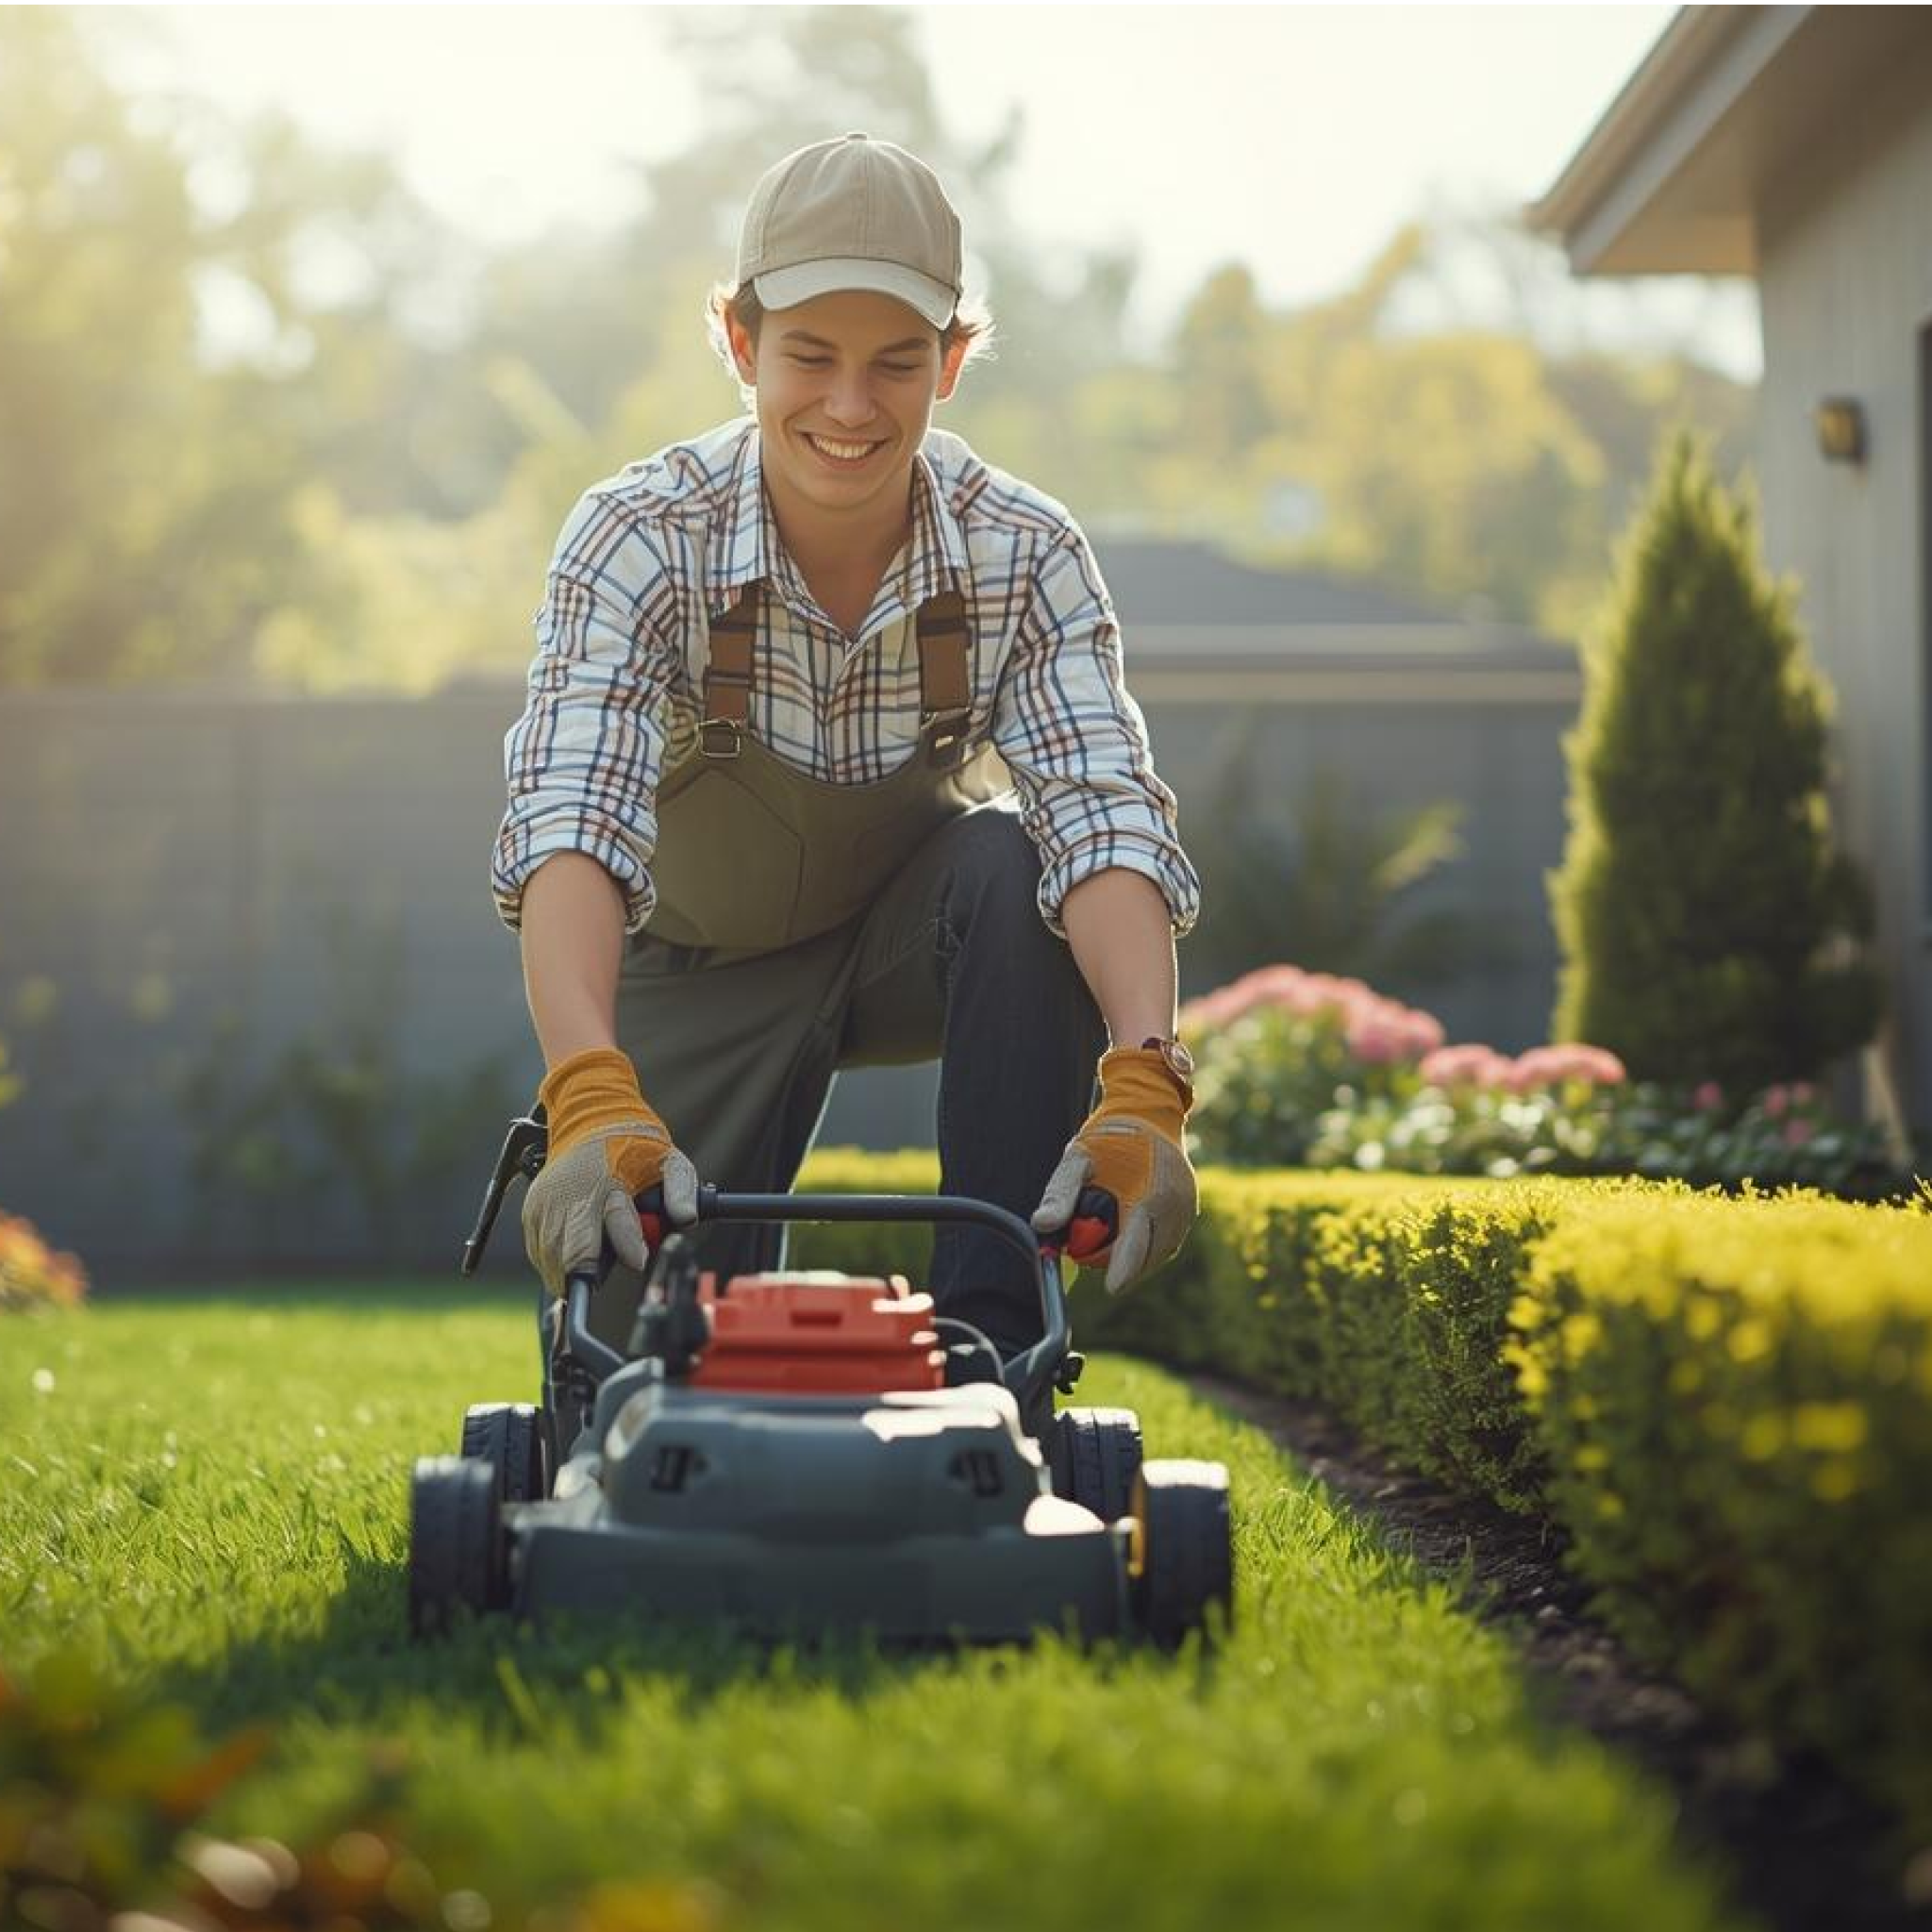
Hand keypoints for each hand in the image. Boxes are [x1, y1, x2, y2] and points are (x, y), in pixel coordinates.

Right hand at [521, 1046, 697, 1295]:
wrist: (590, 1119)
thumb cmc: (633, 1145)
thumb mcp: (669, 1161)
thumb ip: (681, 1190)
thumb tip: (686, 1219)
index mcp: (603, 1180)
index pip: (612, 1221)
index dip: (627, 1246)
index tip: (638, 1259)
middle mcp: (567, 1193)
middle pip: (568, 1252)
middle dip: (585, 1272)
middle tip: (599, 1278)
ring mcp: (544, 1203)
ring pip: (549, 1257)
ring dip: (567, 1271)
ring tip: (588, 1270)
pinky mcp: (531, 1209)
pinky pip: (538, 1250)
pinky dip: (553, 1261)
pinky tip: (570, 1259)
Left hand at [1031, 1046, 1195, 1293]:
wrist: (1147, 1111)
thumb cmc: (1109, 1136)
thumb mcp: (1078, 1160)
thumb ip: (1060, 1194)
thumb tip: (1042, 1226)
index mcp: (1151, 1194)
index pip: (1137, 1243)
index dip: (1122, 1268)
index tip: (1111, 1288)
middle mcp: (1175, 1206)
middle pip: (1147, 1257)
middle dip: (1120, 1264)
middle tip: (1089, 1256)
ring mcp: (1186, 1211)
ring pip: (1157, 1253)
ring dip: (1133, 1257)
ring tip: (1107, 1238)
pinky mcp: (1189, 1212)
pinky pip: (1165, 1243)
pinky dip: (1145, 1247)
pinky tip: (1126, 1234)